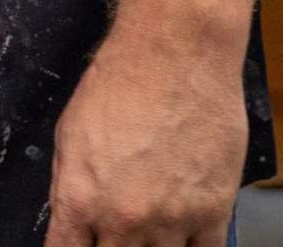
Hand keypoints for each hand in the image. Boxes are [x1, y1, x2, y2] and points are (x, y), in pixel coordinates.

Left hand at [43, 25, 245, 246]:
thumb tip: (72, 224)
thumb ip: (69, 189)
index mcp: (80, 201)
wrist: (176, 54)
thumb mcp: (69, 134)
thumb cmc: (119, 82)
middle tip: (120, 232)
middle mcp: (123, 220)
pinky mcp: (213, 212)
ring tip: (151, 229)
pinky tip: (184, 239)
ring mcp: (171, 220)